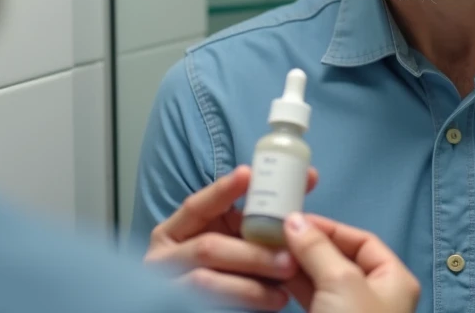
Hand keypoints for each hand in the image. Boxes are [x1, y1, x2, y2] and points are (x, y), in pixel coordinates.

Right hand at [145, 165, 317, 310]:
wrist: (219, 305)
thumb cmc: (233, 266)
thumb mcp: (238, 238)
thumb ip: (259, 215)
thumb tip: (307, 177)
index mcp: (178, 230)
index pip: (197, 205)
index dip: (222, 191)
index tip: (249, 174)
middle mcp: (167, 256)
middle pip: (208, 247)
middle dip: (252, 251)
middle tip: (290, 256)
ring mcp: (171, 286)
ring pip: (208, 280)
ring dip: (253, 282)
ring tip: (288, 281)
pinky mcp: (182, 307)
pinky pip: (212, 304)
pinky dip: (248, 301)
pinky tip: (276, 300)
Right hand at [282, 213, 419, 312]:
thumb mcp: (340, 282)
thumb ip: (317, 248)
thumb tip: (293, 220)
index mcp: (394, 279)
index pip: (361, 240)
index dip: (329, 228)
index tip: (296, 220)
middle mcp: (377, 294)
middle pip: (340, 258)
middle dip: (309, 246)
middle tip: (279, 234)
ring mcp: (352, 311)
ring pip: (323, 279)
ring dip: (298, 265)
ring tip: (273, 251)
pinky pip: (313, 297)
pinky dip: (296, 285)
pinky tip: (277, 275)